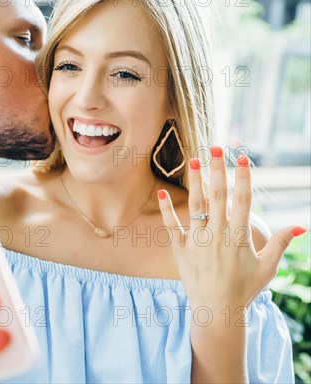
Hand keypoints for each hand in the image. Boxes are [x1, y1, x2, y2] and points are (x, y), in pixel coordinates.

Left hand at [157, 146, 306, 310]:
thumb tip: (301, 225)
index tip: (241, 157)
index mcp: (240, 236)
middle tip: (214, 148)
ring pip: (196, 206)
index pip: (242, 200)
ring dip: (195, 182)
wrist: (217, 310)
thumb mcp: (268, 267)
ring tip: (192, 161)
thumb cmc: (245, 288)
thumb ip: (281, 243)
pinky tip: (161, 192)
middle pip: (218, 196)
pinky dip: (166, 210)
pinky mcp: (181, 249)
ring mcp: (198, 241)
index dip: (242, 177)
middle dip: (217, 170)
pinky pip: (172, 226)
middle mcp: (218, 235)